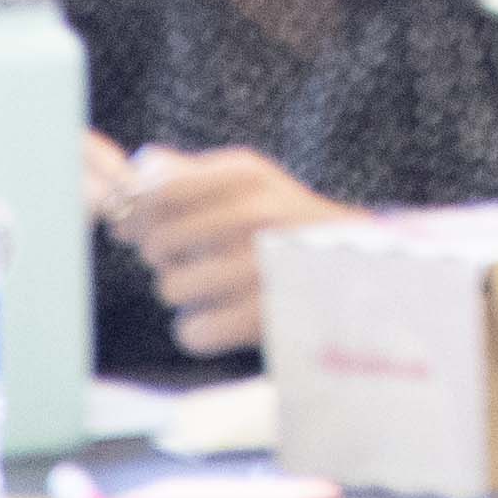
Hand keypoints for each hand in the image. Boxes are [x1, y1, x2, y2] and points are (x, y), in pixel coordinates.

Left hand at [101, 143, 359, 358]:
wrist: (362, 272)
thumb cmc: (291, 225)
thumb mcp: (253, 182)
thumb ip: (193, 172)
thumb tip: (138, 165)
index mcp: (246, 176)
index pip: (157, 192)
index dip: (136, 215)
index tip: (138, 230)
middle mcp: (254, 214)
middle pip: (156, 243)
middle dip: (165, 257)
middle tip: (193, 260)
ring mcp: (259, 266)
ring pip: (169, 288)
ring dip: (185, 296)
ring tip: (217, 289)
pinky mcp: (263, 317)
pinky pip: (191, 331)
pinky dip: (200, 332)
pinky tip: (225, 320)